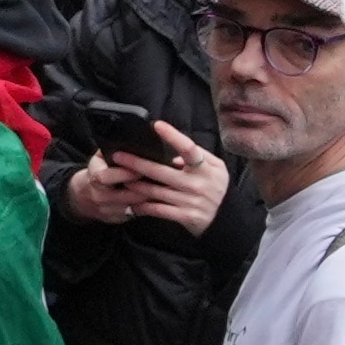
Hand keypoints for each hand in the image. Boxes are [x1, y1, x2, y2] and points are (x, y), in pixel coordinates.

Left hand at [94, 121, 227, 239]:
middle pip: (162, 171)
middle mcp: (199, 183)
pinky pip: (159, 210)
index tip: (156, 125)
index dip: (173, 136)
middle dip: (137, 163)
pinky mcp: (185, 216)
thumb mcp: (216, 168)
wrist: (225, 219)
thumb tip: (174, 155)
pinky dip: (144, 206)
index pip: (189, 148)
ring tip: (121, 178)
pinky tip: (132, 202)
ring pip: (156, 191)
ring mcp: (191, 201)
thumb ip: (199, 156)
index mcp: (207, 167)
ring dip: (136, 185)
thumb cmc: (215, 187)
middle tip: (118, 156)